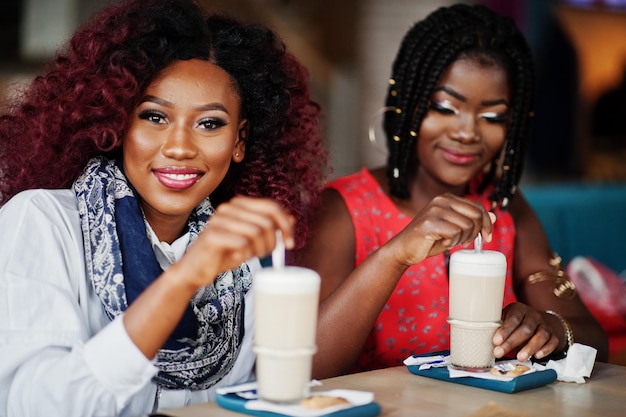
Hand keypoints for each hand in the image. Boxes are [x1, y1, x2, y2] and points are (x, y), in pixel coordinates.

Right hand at [176, 196, 294, 287]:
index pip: (272, 206)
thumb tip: (291, 218)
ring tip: (251, 256)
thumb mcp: (250, 240)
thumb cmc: (223, 254)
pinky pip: (243, 243)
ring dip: (260, 249)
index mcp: (239, 204)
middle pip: (267, 220)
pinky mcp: (213, 235)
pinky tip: (236, 258)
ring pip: (257, 232)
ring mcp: (219, 220)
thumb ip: (267, 228)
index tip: (290, 243)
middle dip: (273, 242)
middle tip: (267, 255)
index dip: (286, 225)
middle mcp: (228, 208)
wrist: (195, 270)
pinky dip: (245, 255)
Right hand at [387, 193, 495, 266]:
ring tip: (451, 242)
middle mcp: (440, 200)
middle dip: (477, 232)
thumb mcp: (454, 228)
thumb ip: (471, 220)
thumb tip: (494, 215)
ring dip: (463, 239)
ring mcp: (434, 210)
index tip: (486, 237)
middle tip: (467, 243)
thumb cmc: (428, 239)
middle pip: (476, 215)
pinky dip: (452, 242)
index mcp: (446, 198)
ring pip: (467, 225)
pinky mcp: (429, 223)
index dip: (487, 223)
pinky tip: (442, 243)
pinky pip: (455, 233)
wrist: (404, 249)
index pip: (478, 206)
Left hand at [492, 302, 559, 361]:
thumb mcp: (505, 319)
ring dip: (529, 348)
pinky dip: (546, 349)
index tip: (496, 341)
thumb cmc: (515, 322)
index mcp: (519, 309)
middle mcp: (533, 316)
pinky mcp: (553, 335)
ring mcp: (544, 325)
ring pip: (541, 335)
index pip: (513, 319)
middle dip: (511, 342)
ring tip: (519, 357)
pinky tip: (537, 355)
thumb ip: (497, 327)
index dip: (504, 330)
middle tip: (500, 352)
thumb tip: (483, 337)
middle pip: (525, 329)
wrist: (537, 321)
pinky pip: (552, 341)